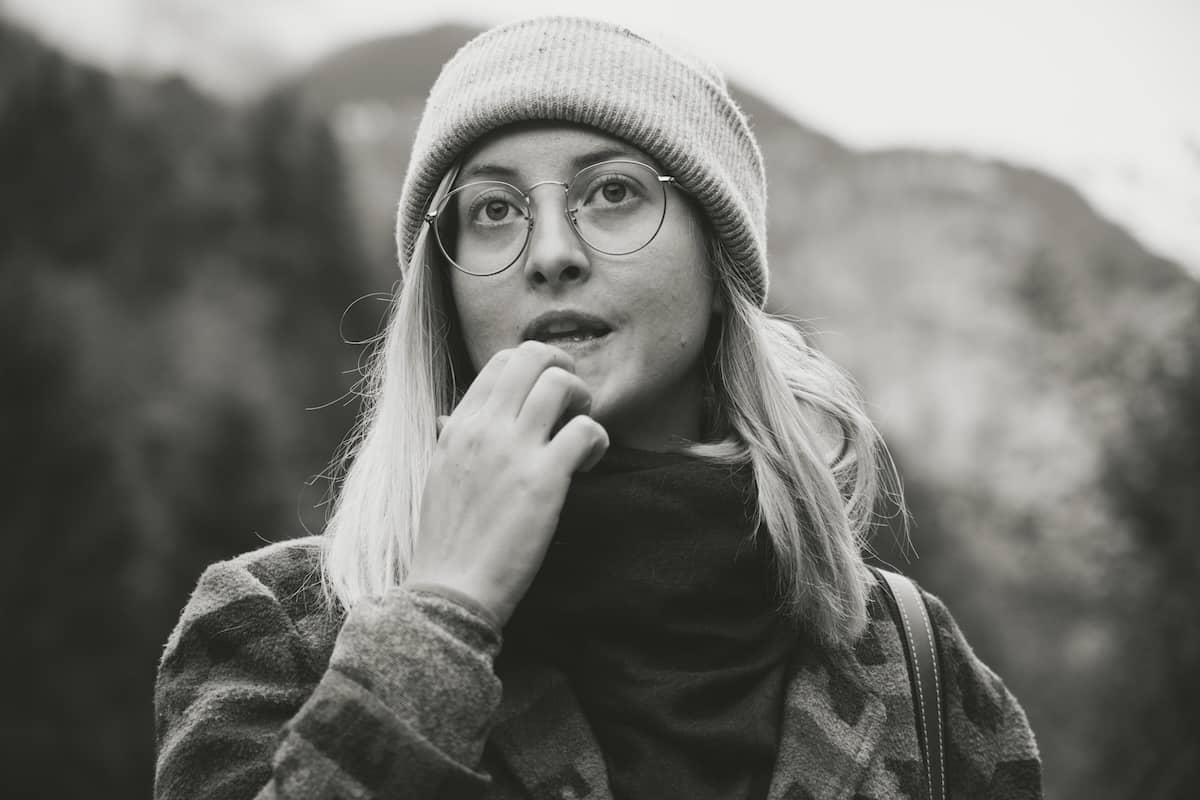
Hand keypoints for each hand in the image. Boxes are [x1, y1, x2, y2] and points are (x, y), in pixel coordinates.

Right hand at [407, 341, 608, 626]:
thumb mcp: (437, 476)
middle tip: (573, 402)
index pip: (500, 363)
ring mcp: (514, 450)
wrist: (450, 589)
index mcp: (458, 425)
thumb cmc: (446, 541)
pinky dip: (598, 439)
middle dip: (563, 369)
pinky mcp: (545, 479)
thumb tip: (448, 418)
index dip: (533, 369)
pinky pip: (586, 429)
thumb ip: (451, 440)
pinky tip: (589, 463)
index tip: (545, 397)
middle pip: (532, 356)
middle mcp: (484, 428)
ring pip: (561, 383)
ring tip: (581, 432)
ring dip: (584, 400)